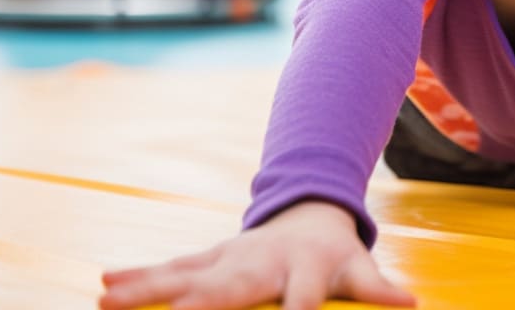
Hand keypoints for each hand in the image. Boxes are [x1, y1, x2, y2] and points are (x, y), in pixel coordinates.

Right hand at [99, 201, 415, 309]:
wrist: (310, 213)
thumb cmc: (337, 257)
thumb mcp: (361, 271)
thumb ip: (379, 289)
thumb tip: (412, 301)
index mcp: (303, 270)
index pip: (300, 300)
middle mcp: (258, 261)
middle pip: (228, 286)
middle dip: (197, 302)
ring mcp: (228, 257)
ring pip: (184, 273)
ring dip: (146, 286)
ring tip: (106, 298)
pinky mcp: (207, 258)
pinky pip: (169, 267)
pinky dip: (136, 274)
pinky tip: (102, 283)